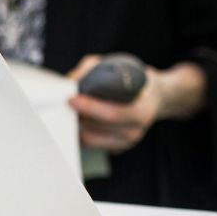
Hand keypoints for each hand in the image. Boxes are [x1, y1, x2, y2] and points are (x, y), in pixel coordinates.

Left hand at [67, 54, 206, 152]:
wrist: (152, 96)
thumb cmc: (133, 80)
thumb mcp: (117, 66)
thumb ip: (92, 70)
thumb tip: (70, 80)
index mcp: (142, 111)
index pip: (112, 114)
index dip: (90, 107)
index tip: (72, 99)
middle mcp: (135, 130)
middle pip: (96, 130)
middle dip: (77, 117)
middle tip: (64, 105)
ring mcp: (125, 142)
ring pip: (90, 141)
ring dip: (75, 127)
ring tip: (69, 112)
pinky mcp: (115, 149)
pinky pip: (90, 145)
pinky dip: (80, 133)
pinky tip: (78, 121)